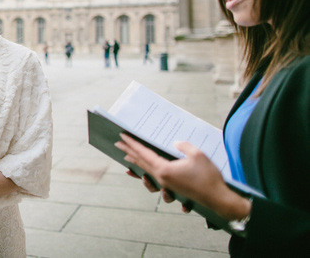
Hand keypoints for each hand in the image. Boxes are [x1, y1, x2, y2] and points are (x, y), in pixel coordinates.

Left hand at [116, 134, 247, 219]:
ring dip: (136, 165)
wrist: (218, 200)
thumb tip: (175, 143)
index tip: (122, 137)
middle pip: (141, 163)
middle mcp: (162, 178)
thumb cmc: (209, 178)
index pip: (143, 154)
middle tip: (118, 144)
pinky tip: (144, 177)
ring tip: (127, 160)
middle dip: (128, 152)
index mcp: (164, 170)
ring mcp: (166, 185)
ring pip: (146, 173)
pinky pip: (155, 181)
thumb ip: (183, 146)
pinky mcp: (173, 189)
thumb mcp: (197, 155)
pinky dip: (147, 178)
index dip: (132, 144)